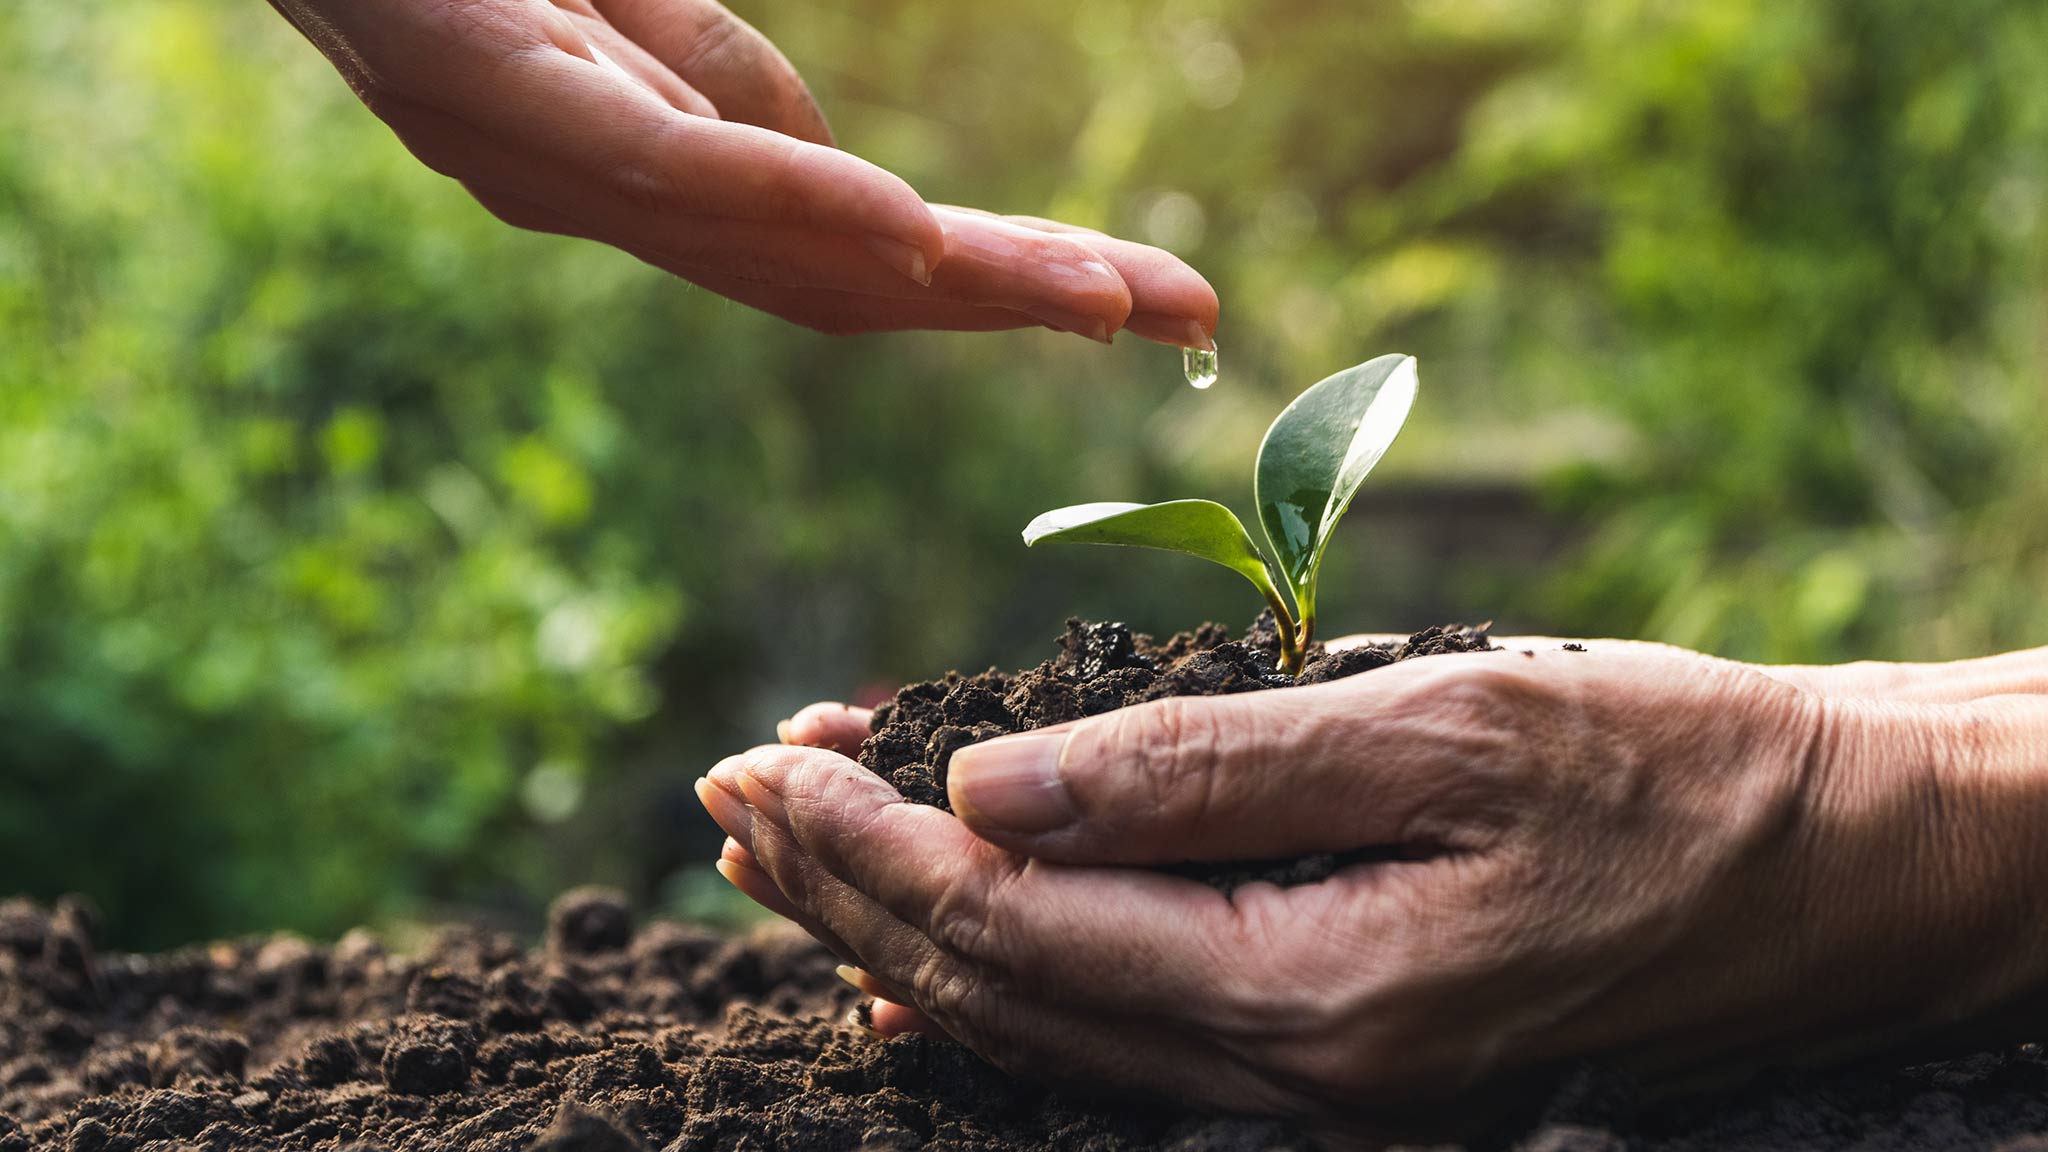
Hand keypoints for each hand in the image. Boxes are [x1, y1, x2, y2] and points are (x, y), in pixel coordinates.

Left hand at [269, 0, 1217, 343]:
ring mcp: (551, 169)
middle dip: (1022, 301)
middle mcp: (609, 204)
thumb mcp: (612, 6)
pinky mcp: (497, 102)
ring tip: (1104, 296)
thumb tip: (834, 171)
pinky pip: (676, 178)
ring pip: (787, 250)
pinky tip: (912, 240)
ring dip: (960, 279)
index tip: (1139, 294)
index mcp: (644, 176)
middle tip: (1179, 312)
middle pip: (845, 282)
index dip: (1002, 286)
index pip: (854, 256)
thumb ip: (715, 73)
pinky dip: (806, 209)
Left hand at [698, 640, 2047, 1131]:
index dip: (865, 847)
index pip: (1013, 927)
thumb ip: (1207, 767)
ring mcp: (1303, 1079)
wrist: (1816, 858)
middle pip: (996, 987)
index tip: (760, 763)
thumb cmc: (1658, 768)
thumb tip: (993, 784)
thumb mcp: (1442, 729)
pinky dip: (996, 982)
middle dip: (843, 889)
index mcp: (1308, 994)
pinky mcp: (1325, 1047)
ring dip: (894, 930)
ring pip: (1037, 1016)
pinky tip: (914, 958)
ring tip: (779, 856)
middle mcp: (1285, 1071)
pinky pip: (1114, 1032)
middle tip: (726, 798)